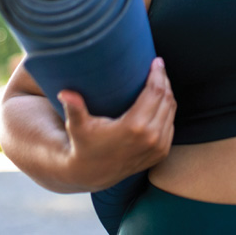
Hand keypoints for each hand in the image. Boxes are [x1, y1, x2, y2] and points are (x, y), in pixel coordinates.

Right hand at [57, 57, 175, 189]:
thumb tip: (64, 92)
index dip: (157, 74)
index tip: (156, 61)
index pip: (155, 92)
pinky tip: (160, 100)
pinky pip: (171, 124)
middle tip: (157, 67)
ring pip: (171, 111)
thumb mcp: (77, 126)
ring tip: (159, 80)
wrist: (92, 173)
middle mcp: (151, 138)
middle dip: (163, 80)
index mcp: (135, 127)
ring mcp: (158, 147)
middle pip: (166, 99)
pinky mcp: (161, 153)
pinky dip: (167, 110)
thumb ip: (73, 108)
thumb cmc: (84, 145)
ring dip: (167, 94)